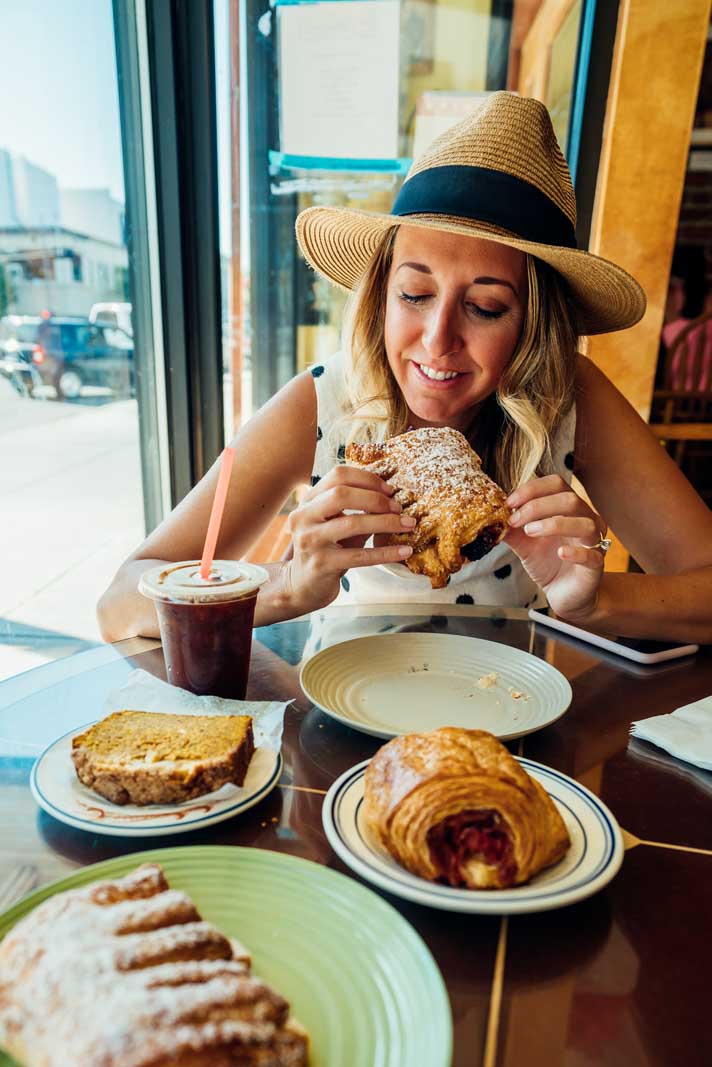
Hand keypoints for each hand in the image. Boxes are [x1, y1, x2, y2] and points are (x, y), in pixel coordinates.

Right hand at [283, 466, 414, 612]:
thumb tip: (392, 497)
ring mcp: (310, 541)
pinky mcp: (321, 564)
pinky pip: (360, 556)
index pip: (338, 475)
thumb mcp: (336, 524)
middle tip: (399, 507)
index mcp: (308, 501)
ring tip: (408, 524)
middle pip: (341, 494)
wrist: (302, 585)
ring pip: (352, 523)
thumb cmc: (326, 550)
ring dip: (386, 522)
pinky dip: (386, 553)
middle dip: (376, 499)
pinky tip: (404, 551)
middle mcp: (304, 517)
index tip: (389, 490)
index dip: (367, 479)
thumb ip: (356, 508)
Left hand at [504, 475, 607, 619]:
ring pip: (584, 523)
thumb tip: (492, 516)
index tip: (509, 502)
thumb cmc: (549, 563)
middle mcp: (586, 519)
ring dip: (554, 524)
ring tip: (530, 532)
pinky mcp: (596, 566)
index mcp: (569, 508)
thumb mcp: (524, 544)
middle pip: (570, 499)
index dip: (532, 489)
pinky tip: (560, 553)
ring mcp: (594, 542)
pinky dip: (576, 552)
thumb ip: (511, 529)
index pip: (556, 484)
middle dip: (537, 506)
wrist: (563, 594)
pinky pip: (591, 555)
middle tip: (515, 520)